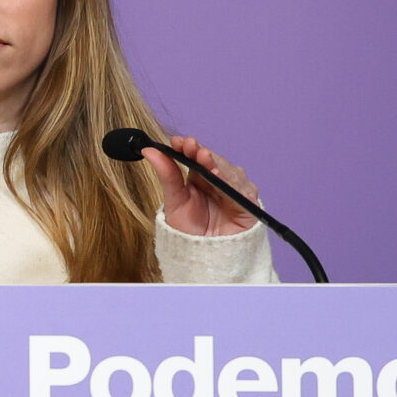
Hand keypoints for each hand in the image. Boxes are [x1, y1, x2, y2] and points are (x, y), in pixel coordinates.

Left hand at [145, 135, 259, 237]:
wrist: (202, 255)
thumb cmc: (189, 230)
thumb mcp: (174, 200)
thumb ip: (166, 175)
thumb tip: (149, 150)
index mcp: (200, 177)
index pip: (197, 156)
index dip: (189, 147)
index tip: (178, 141)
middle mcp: (219, 180)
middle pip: (214, 160)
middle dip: (202, 152)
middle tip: (191, 146)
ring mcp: (235, 190)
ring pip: (229, 170)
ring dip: (217, 163)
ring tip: (204, 158)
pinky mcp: (247, 203)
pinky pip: (242, 189)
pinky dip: (231, 182)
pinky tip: (219, 176)